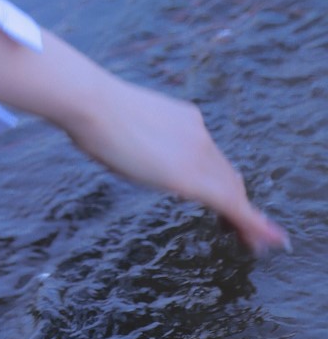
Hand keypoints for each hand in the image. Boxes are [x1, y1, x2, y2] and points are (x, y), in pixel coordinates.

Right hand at [0, 0, 287, 254]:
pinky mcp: (194, 176)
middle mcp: (196, 131)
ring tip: (263, 240)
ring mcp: (198, 153)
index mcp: (178, 117)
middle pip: (227, 173)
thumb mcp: (101, 116)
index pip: (208, 154)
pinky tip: (267, 241)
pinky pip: (233, 205)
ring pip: (233, 191)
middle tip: (254, 229)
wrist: (84, 98)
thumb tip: (73, 110)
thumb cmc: (80, 101)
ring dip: (249, 217)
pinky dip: (253, 224)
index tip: (228, 199)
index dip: (223, 180)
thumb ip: (106, 123)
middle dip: (241, 201)